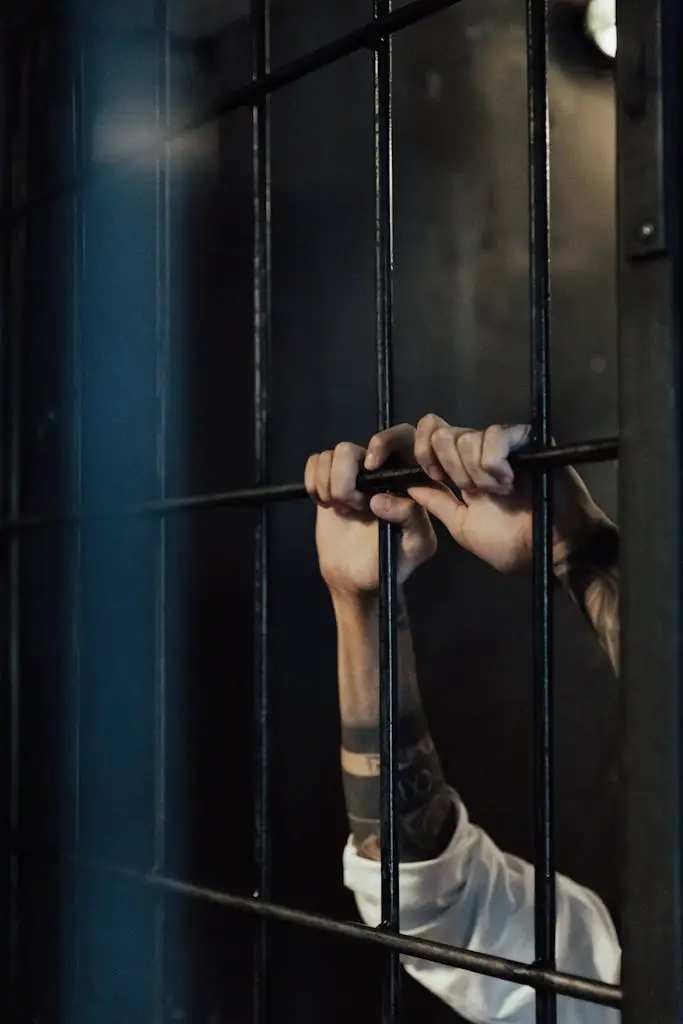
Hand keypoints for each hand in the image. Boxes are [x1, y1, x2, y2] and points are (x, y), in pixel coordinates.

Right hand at [305, 425, 437, 597]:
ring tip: (344, 510)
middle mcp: (379, 469)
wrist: (356, 579)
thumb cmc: (391, 563)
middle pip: (350, 448)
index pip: (402, 436)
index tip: (370, 468)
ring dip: (330, 486)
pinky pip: (314, 463)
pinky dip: (314, 484)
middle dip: (345, 479)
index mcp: (407, 477)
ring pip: (329, 455)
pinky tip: (328, 505)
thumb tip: (379, 500)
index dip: (382, 443)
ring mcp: (352, 473)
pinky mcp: (328, 481)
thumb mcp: (414, 546)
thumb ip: (410, 519)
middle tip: (355, 506)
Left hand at [405, 415, 605, 572]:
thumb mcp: (464, 526)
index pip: (428, 436)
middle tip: (474, 492)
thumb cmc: (514, 543)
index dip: (421, 451)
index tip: (433, 477)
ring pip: (466, 437)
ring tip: (500, 492)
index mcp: (459, 469)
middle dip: (451, 469)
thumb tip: (407, 486)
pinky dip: (494, 463)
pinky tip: (509, 481)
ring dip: (477, 473)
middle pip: (441, 434)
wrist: (554, 549)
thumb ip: (437, 503)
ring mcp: (502, 443)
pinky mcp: (525, 438)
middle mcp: (477, 451)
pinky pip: (495, 435)